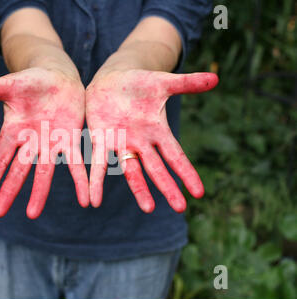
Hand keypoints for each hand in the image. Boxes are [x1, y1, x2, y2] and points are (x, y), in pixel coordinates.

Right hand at [0, 67, 88, 218]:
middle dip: (8, 190)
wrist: (57, 78)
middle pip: (18, 170)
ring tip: (32, 214)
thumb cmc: (30, 82)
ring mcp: (50, 144)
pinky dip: (80, 181)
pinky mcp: (70, 140)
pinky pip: (76, 163)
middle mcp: (30, 143)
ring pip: (44, 172)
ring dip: (38, 193)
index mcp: (13, 131)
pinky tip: (85, 200)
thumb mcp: (7, 85)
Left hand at [86, 70, 217, 212]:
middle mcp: (141, 142)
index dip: (186, 172)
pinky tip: (94, 200)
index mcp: (157, 131)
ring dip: (139, 189)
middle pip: (156, 168)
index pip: (175, 156)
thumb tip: (216, 78)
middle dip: (168, 187)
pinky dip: (96, 181)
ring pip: (131, 171)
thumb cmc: (139, 84)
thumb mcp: (163, 83)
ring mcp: (121, 144)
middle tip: (180, 208)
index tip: (199, 193)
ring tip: (148, 208)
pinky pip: (99, 163)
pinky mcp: (101, 141)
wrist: (111, 81)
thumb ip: (186, 83)